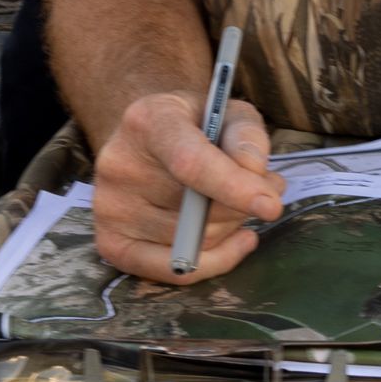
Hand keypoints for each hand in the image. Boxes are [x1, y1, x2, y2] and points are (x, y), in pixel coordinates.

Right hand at [88, 90, 284, 284]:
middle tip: (265, 190)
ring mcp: (109, 209)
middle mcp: (119, 165)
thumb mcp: (226, 111)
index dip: (233, 187)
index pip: (190, 163)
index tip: (271, 205)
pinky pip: (176, 271)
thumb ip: (246, 134)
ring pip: (192, 243)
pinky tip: (238, 239)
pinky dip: (217, 260)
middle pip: (196, 210)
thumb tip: (254, 174)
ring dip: (231, 229)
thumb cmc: (195, 125)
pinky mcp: (111, 244)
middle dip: (242, 206)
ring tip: (242, 203)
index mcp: (147, 122)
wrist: (148, 139)